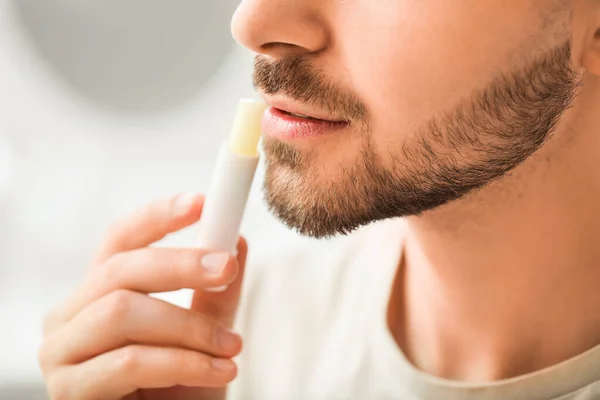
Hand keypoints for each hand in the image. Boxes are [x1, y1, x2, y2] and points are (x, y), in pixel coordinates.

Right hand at [38, 194, 247, 399]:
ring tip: (231, 346)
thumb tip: (234, 241)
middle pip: (119, 268)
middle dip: (180, 264)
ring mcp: (62, 353)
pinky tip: (218, 371)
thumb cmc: (180, 390)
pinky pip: (128, 361)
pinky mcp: (68, 391)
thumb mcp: (205, 334)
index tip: (202, 203)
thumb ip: (215, 291)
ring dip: (189, 327)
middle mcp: (71, 316)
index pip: (119, 240)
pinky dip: (182, 363)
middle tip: (226, 267)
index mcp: (100, 293)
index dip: (157, 217)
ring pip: (122, 311)